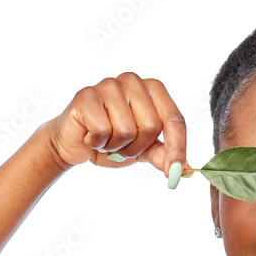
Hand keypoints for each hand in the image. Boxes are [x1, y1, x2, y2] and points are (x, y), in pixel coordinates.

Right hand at [46, 72, 187, 181]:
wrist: (73, 143)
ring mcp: (109, 85)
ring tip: (105, 140)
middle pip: (152, 126)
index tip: (174, 173)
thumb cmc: (110, 140)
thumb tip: (182, 169)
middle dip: (137, 148)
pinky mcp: (87, 95)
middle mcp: (133, 81)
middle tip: (121, 147)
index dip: (177, 148)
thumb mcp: (142, 150)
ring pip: (127, 130)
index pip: (174, 119)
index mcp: (152, 89)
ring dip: (115, 146)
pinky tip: (90, 135)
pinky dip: (97, 142)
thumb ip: (162, 154)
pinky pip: (103, 130)